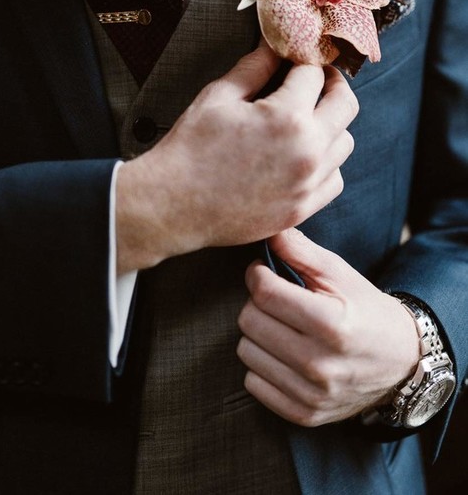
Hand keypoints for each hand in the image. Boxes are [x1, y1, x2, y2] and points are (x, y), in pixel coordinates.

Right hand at [116, 41, 357, 272]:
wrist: (172, 204)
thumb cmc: (190, 149)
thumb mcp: (218, 96)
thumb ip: (254, 67)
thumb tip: (274, 45)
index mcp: (287, 117)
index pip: (313, 73)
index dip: (303, 59)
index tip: (295, 57)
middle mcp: (308, 151)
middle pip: (346, 104)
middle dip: (331, 84)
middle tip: (312, 78)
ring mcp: (309, 183)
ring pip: (345, 142)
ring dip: (331, 123)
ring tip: (306, 117)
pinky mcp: (303, 209)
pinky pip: (335, 179)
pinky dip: (326, 162)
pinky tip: (303, 154)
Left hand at [237, 228, 419, 425]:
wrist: (401, 360)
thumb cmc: (364, 308)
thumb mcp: (339, 272)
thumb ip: (300, 250)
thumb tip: (267, 232)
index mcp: (331, 323)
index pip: (265, 293)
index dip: (257, 274)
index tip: (264, 271)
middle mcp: (320, 363)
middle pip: (249, 322)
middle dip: (257, 303)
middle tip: (274, 299)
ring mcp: (312, 393)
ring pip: (246, 352)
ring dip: (257, 334)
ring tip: (280, 326)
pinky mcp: (305, 414)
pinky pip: (253, 383)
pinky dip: (262, 364)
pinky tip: (282, 353)